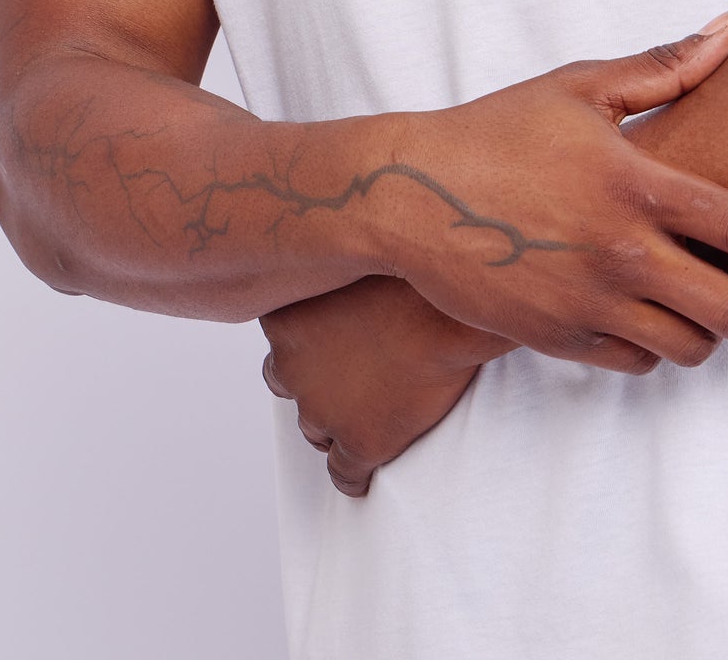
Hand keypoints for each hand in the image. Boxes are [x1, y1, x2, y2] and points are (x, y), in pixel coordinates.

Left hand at [260, 274, 510, 496]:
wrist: (449, 310)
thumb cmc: (410, 271)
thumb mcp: (354, 254)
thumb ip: (336, 268)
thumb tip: (341, 253)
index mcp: (284, 317)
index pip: (278, 335)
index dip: (306, 334)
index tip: (331, 328)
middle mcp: (292, 366)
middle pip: (287, 381)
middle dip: (312, 378)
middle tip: (348, 368)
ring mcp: (324, 409)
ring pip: (315, 428)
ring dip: (334, 420)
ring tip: (367, 410)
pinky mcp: (361, 443)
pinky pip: (345, 474)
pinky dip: (353, 475)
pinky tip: (367, 472)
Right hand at [370, 13, 727, 374]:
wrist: (407, 195)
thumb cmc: (496, 130)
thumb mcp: (580, 86)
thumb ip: (666, 64)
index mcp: (638, 184)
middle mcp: (622, 252)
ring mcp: (590, 302)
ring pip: (691, 348)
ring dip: (712, 331)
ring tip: (708, 304)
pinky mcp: (558, 338)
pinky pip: (637, 363)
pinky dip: (656, 348)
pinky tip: (649, 315)